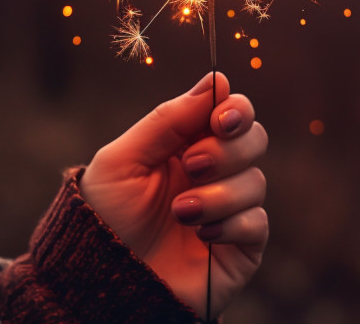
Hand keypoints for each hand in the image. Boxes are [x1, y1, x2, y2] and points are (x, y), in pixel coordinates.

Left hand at [79, 72, 267, 318]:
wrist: (102, 280)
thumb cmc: (105, 216)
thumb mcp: (124, 159)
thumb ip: (168, 119)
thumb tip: (216, 80)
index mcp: (186, 143)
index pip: (232, 112)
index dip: (236, 109)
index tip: (221, 119)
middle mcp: (213, 172)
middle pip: (254, 139)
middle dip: (227, 150)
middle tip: (192, 165)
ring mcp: (229, 209)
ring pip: (255, 182)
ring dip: (217, 195)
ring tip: (180, 213)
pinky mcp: (239, 247)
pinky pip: (257, 223)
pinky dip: (230, 225)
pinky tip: (200, 237)